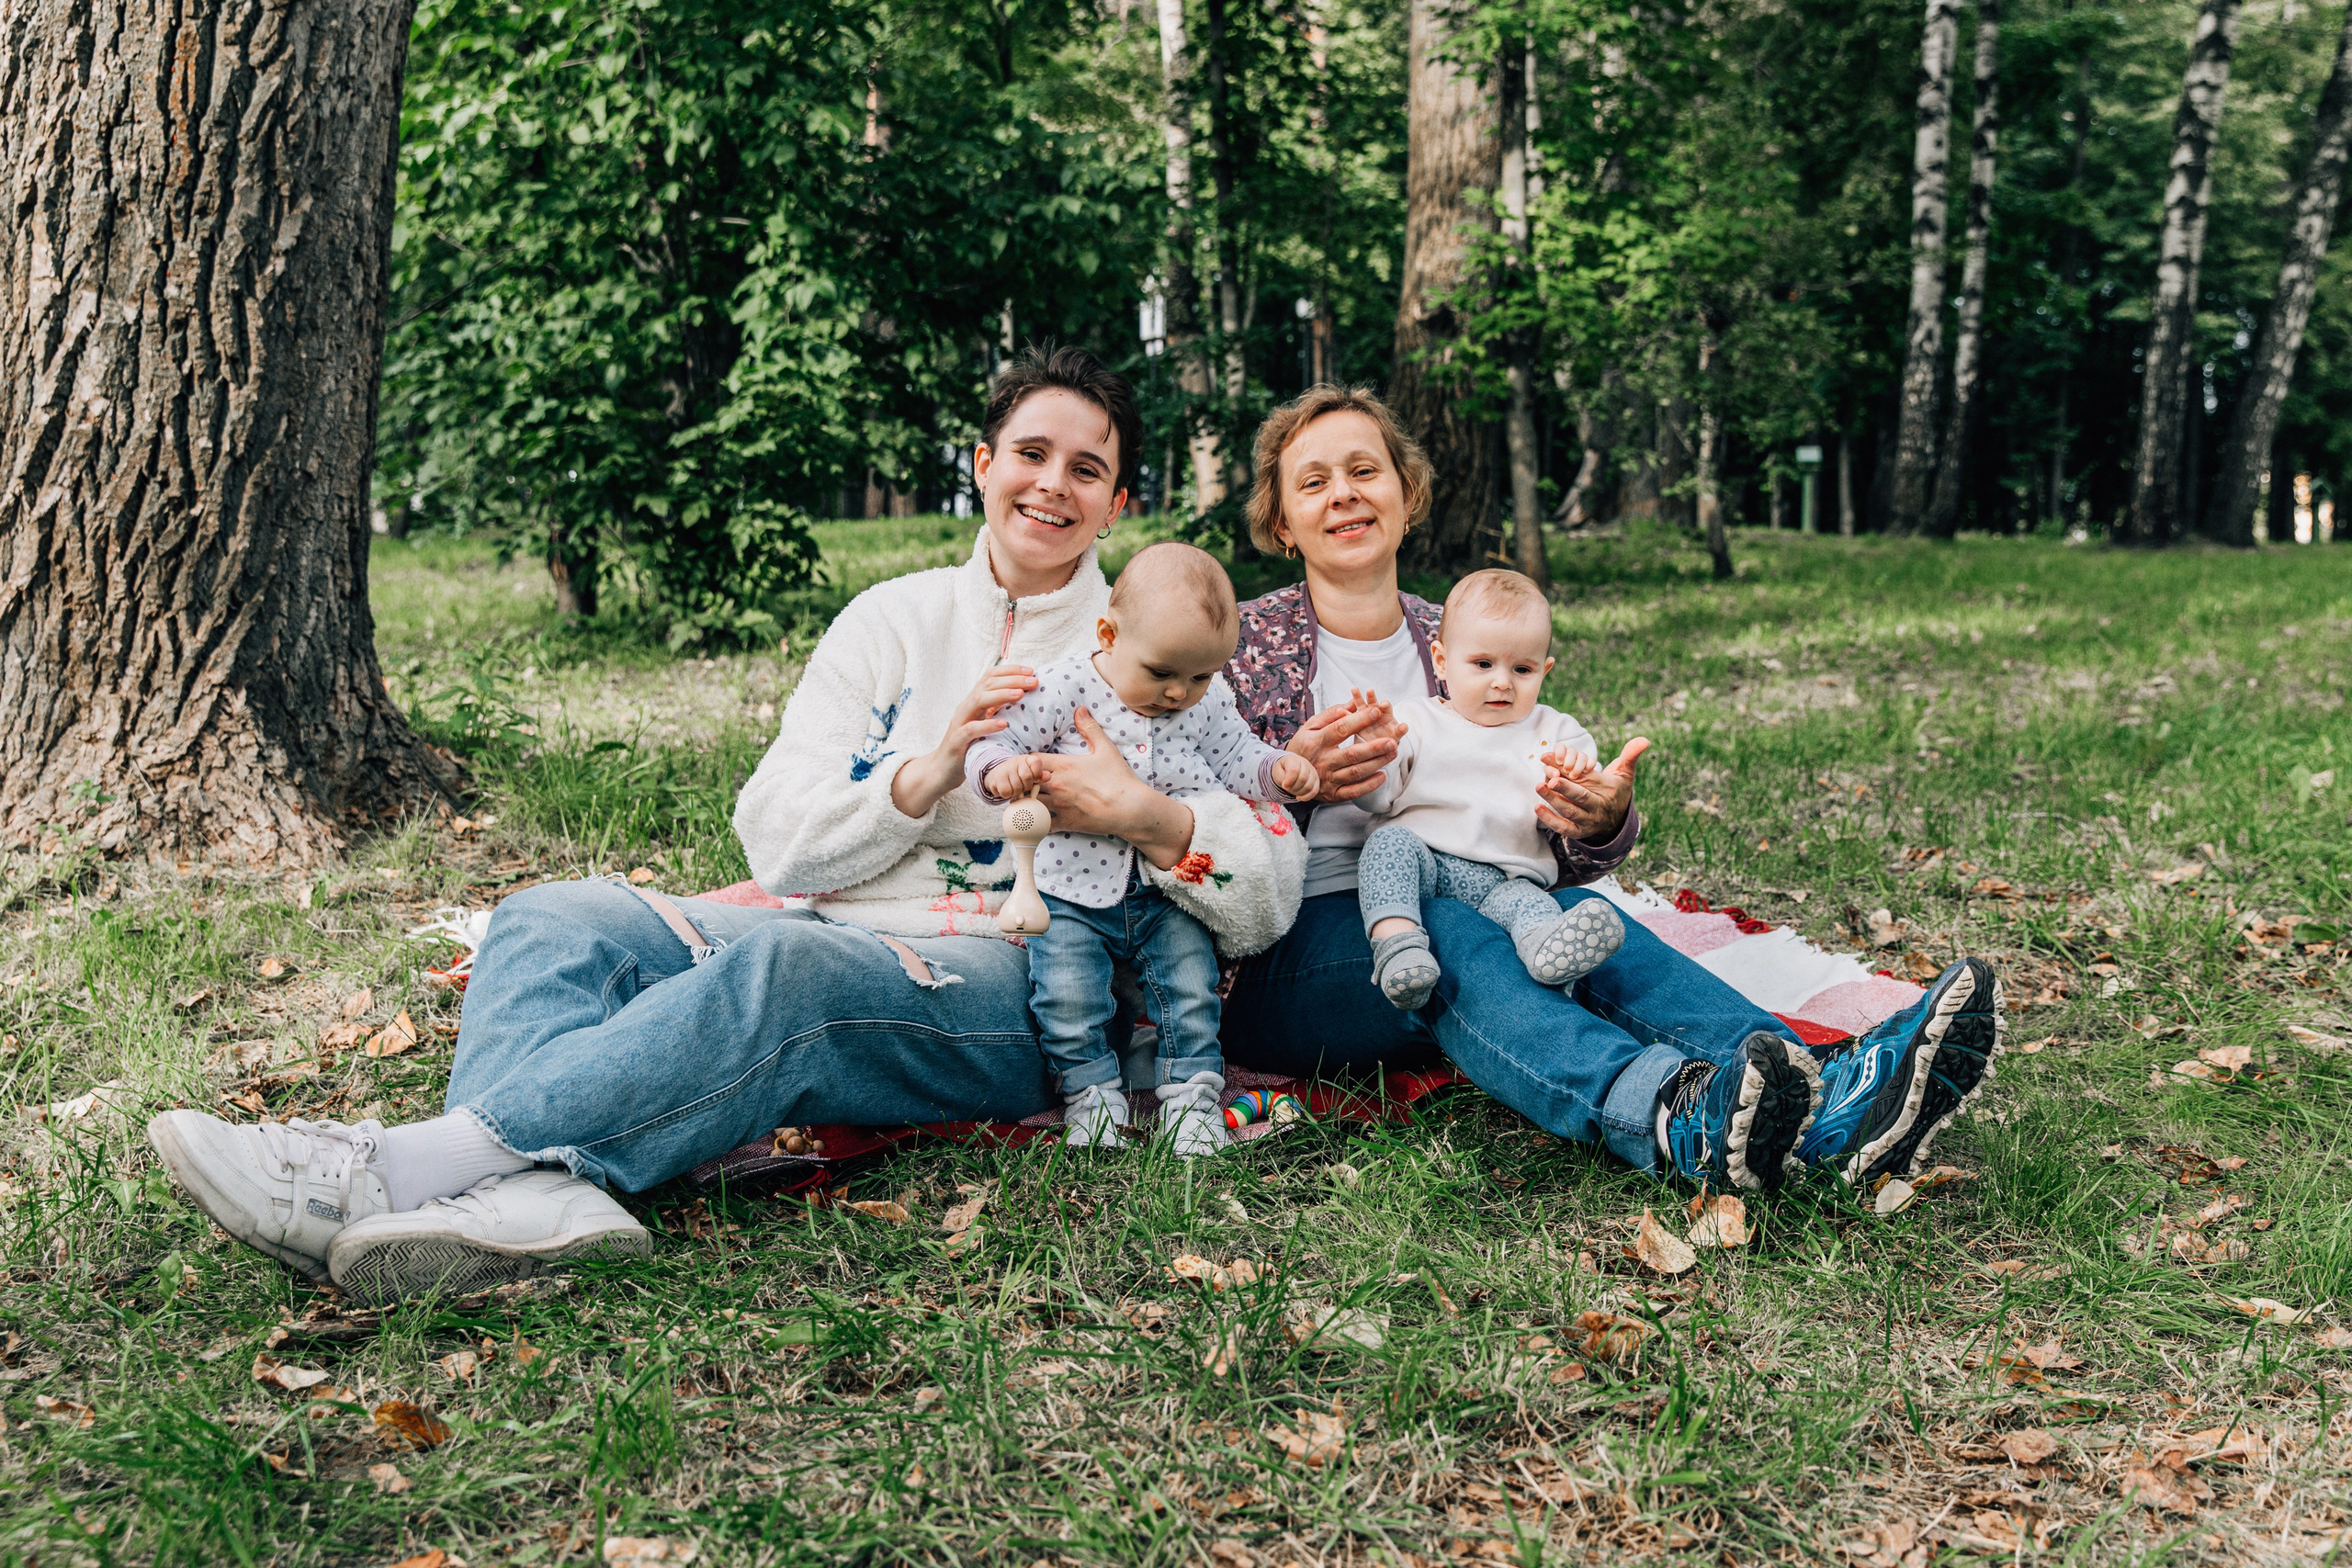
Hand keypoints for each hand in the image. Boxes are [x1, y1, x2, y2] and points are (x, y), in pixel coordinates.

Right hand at [890, 662, 1035, 818]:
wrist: (942, 769)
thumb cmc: (969, 746)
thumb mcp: (984, 724)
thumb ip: (998, 710)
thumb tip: (1023, 696)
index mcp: (974, 701)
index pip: (990, 676)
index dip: (1011, 671)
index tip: (1032, 671)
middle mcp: (966, 707)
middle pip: (987, 684)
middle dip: (1012, 680)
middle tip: (1033, 681)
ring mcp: (960, 722)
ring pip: (978, 700)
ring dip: (1001, 695)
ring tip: (1020, 695)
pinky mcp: (957, 741)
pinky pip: (971, 729)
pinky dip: (987, 725)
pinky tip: (1004, 724)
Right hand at [980, 752, 1048, 801]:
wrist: (999, 773)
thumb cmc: (1020, 775)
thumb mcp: (1032, 774)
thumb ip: (1040, 776)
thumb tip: (1048, 776)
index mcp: (1027, 759)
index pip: (1036, 763)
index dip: (1037, 775)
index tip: (1034, 780)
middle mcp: (1016, 761)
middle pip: (1027, 778)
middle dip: (1026, 786)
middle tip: (1023, 786)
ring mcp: (1005, 769)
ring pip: (1016, 787)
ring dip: (1016, 792)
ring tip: (1015, 788)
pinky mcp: (996, 778)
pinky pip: (1006, 792)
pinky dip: (1007, 795)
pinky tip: (1007, 789)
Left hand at [1030, 707, 1195, 866]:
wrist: (1131, 808)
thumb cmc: (1119, 778)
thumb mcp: (1106, 749)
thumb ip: (1090, 728)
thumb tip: (1080, 709)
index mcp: (1063, 766)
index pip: (1029, 760)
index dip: (1026, 761)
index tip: (1030, 764)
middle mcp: (1056, 786)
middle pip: (1024, 782)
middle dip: (1022, 782)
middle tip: (1025, 783)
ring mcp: (1059, 806)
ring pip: (1028, 804)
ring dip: (1026, 802)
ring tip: (1028, 800)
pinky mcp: (1065, 823)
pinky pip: (1041, 825)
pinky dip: (1037, 823)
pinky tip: (1038, 820)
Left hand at [1268, 752, 1319, 800]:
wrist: (1289, 767)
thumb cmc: (1283, 769)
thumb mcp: (1277, 771)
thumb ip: (1282, 777)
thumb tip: (1287, 786)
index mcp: (1294, 760)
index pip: (1294, 770)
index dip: (1289, 780)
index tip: (1284, 786)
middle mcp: (1306, 764)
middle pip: (1303, 779)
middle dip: (1293, 788)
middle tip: (1287, 788)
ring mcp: (1313, 772)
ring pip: (1309, 787)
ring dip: (1298, 792)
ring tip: (1292, 790)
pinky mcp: (1316, 780)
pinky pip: (1314, 791)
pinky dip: (1306, 797)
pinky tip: (1299, 797)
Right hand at [1286, 688, 1407, 803]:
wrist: (1287, 775)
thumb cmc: (1304, 746)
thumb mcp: (1311, 726)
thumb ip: (1331, 714)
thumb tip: (1352, 704)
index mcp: (1316, 741)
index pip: (1340, 729)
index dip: (1359, 720)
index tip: (1376, 712)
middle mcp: (1322, 761)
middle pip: (1351, 754)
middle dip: (1374, 747)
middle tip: (1392, 740)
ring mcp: (1327, 779)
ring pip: (1355, 773)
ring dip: (1377, 763)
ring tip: (1393, 753)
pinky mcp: (1332, 794)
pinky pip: (1353, 792)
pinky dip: (1369, 786)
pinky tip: (1382, 776)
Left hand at [1536, 737, 1650, 841]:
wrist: (1616, 820)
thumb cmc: (1616, 790)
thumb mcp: (1625, 772)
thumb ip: (1631, 755)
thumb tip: (1645, 739)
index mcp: (1608, 790)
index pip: (1589, 779)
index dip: (1572, 771)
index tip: (1555, 763)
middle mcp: (1598, 807)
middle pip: (1581, 798)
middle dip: (1565, 789)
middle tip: (1550, 779)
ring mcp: (1588, 821)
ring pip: (1570, 812)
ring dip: (1554, 801)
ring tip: (1539, 787)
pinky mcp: (1579, 832)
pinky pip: (1564, 828)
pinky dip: (1551, 820)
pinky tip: (1538, 807)